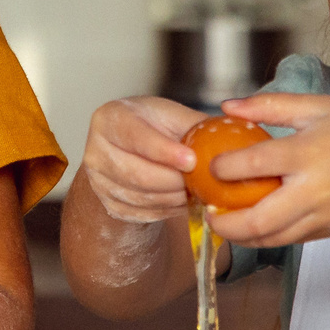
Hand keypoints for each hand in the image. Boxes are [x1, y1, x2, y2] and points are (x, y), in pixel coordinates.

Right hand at [77, 95, 206, 223]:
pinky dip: (168, 209)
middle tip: (201, 181)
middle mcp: (96, 150)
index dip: (164, 151)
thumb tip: (233, 136)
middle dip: (175, 181)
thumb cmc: (154, 127)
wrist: (128, 150)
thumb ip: (197, 125)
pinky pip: (142, 213)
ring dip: (174, 197)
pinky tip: (183, 200)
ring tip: (196, 190)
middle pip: (137, 173)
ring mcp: (98, 181)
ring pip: (141, 197)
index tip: (191, 161)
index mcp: (110, 118)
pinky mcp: (108, 204)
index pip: (136, 137)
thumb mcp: (172, 116)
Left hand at [205, 92, 329, 247]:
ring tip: (223, 222)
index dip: (223, 167)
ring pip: (272, 239)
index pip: (253, 165)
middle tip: (207, 211)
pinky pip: (291, 240)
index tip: (209, 165)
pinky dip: (266, 237)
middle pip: (258, 219)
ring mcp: (324, 215)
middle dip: (224, 221)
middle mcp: (315, 190)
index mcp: (308, 153)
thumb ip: (269, 105)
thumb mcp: (316, 106)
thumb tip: (226, 107)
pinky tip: (252, 225)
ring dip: (241, 236)